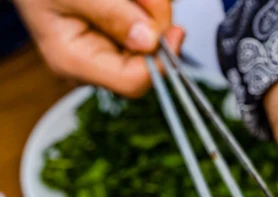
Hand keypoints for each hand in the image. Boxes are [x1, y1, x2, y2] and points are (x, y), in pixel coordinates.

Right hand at [15, 0, 183, 96]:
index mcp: (75, 61)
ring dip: (150, 7)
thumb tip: (150, 41)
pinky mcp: (116, 35)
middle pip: (147, 58)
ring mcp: (105, 50)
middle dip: (155, 22)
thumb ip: (112, 15)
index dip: (160, 61)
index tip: (177, 31)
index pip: (132, 81)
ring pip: (151, 37)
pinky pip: (145, 23)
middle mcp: (93, 63)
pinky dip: (145, 4)